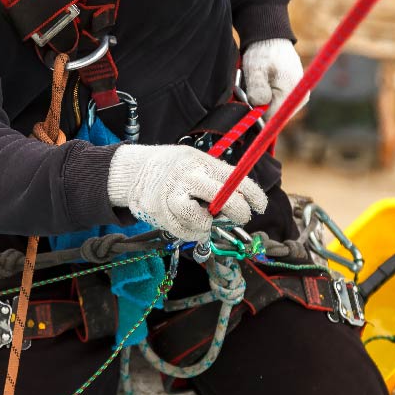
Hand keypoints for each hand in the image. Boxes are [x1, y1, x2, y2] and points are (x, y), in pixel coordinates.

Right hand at [106, 144, 267, 241]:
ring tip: (203, 216)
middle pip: (224, 200)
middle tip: (240, 216)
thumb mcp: (197, 161)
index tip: (260, 206)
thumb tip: (245, 201)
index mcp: (201, 162)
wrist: (134, 172)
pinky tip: (189, 222)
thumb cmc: (174, 168)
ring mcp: (171, 196)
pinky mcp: (159, 214)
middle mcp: (188, 178)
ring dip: (208, 225)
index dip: (254, 195)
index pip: (236, 179)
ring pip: (202, 222)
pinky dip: (192, 232)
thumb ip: (219, 179)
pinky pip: (184, 232)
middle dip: (238, 212)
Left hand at [241, 38, 308, 110]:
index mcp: (292, 92)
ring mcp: (299, 97)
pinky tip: (262, 85)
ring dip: (262, 101)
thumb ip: (257, 89)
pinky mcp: (295, 95)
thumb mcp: (255, 69)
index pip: (273, 117)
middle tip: (250, 88)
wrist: (272, 39)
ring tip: (257, 84)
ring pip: (274, 110)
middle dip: (259, 107)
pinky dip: (267, 98)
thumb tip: (260, 107)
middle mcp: (300, 98)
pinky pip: (277, 103)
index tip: (247, 100)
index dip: (257, 114)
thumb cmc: (263, 52)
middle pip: (274, 115)